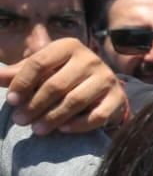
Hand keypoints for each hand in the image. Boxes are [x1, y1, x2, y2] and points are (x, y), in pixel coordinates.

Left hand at [1, 40, 127, 134]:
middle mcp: (91, 59)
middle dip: (35, 105)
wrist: (101, 84)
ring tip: (36, 130)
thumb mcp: (42, 69)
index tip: (11, 101)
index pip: (39, 63)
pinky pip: (97, 115)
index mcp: (68, 46)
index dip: (23, 83)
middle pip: (56, 85)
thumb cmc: (63, 75)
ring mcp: (107, 78)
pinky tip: (63, 129)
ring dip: (52, 118)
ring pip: (76, 101)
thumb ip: (18, 73)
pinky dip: (79, 125)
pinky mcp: (118, 97)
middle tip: (20, 120)